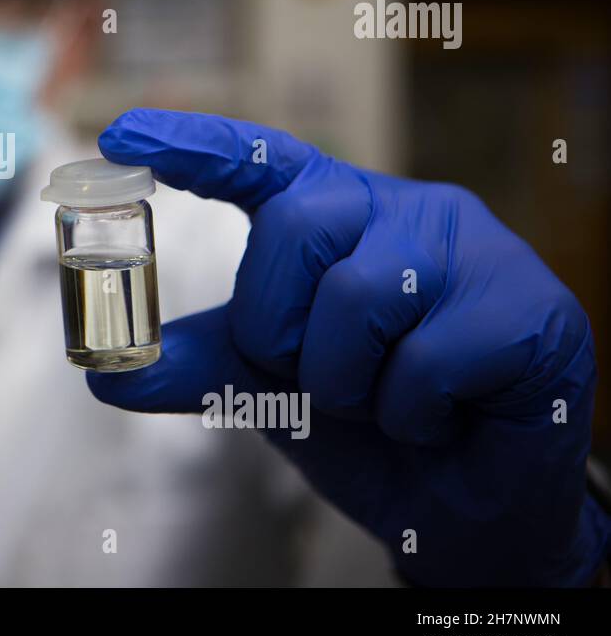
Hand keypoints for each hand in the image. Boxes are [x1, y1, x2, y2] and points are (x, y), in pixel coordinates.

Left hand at [88, 108, 610, 586]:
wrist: (464, 502)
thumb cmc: (365, 417)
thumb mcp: (266, 386)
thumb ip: (198, 365)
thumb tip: (108, 379)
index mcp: (333, 214)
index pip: (259, 161)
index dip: (193, 144)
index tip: (121, 134)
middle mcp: (398, 210)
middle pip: (295, 224)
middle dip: (278, 326)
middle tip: (311, 376)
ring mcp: (469, 250)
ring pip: (358, 295)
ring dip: (345, 384)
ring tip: (381, 402)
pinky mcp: (527, 307)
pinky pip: (427, 362)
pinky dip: (409, 416)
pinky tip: (440, 419)